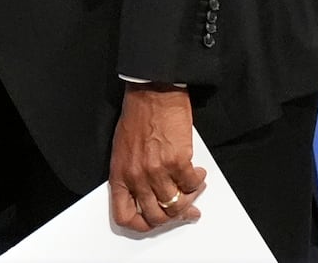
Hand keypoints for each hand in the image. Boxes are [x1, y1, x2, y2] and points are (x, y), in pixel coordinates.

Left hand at [108, 83, 205, 230]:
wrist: (152, 93)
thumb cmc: (137, 117)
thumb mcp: (123, 150)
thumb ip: (132, 176)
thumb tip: (150, 197)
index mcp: (119, 174)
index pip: (124, 216)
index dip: (141, 225)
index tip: (154, 222)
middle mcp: (137, 176)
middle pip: (156, 216)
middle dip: (172, 216)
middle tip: (183, 209)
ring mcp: (157, 171)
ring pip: (177, 205)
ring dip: (189, 198)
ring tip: (192, 186)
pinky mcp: (178, 161)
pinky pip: (192, 185)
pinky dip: (197, 182)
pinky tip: (197, 172)